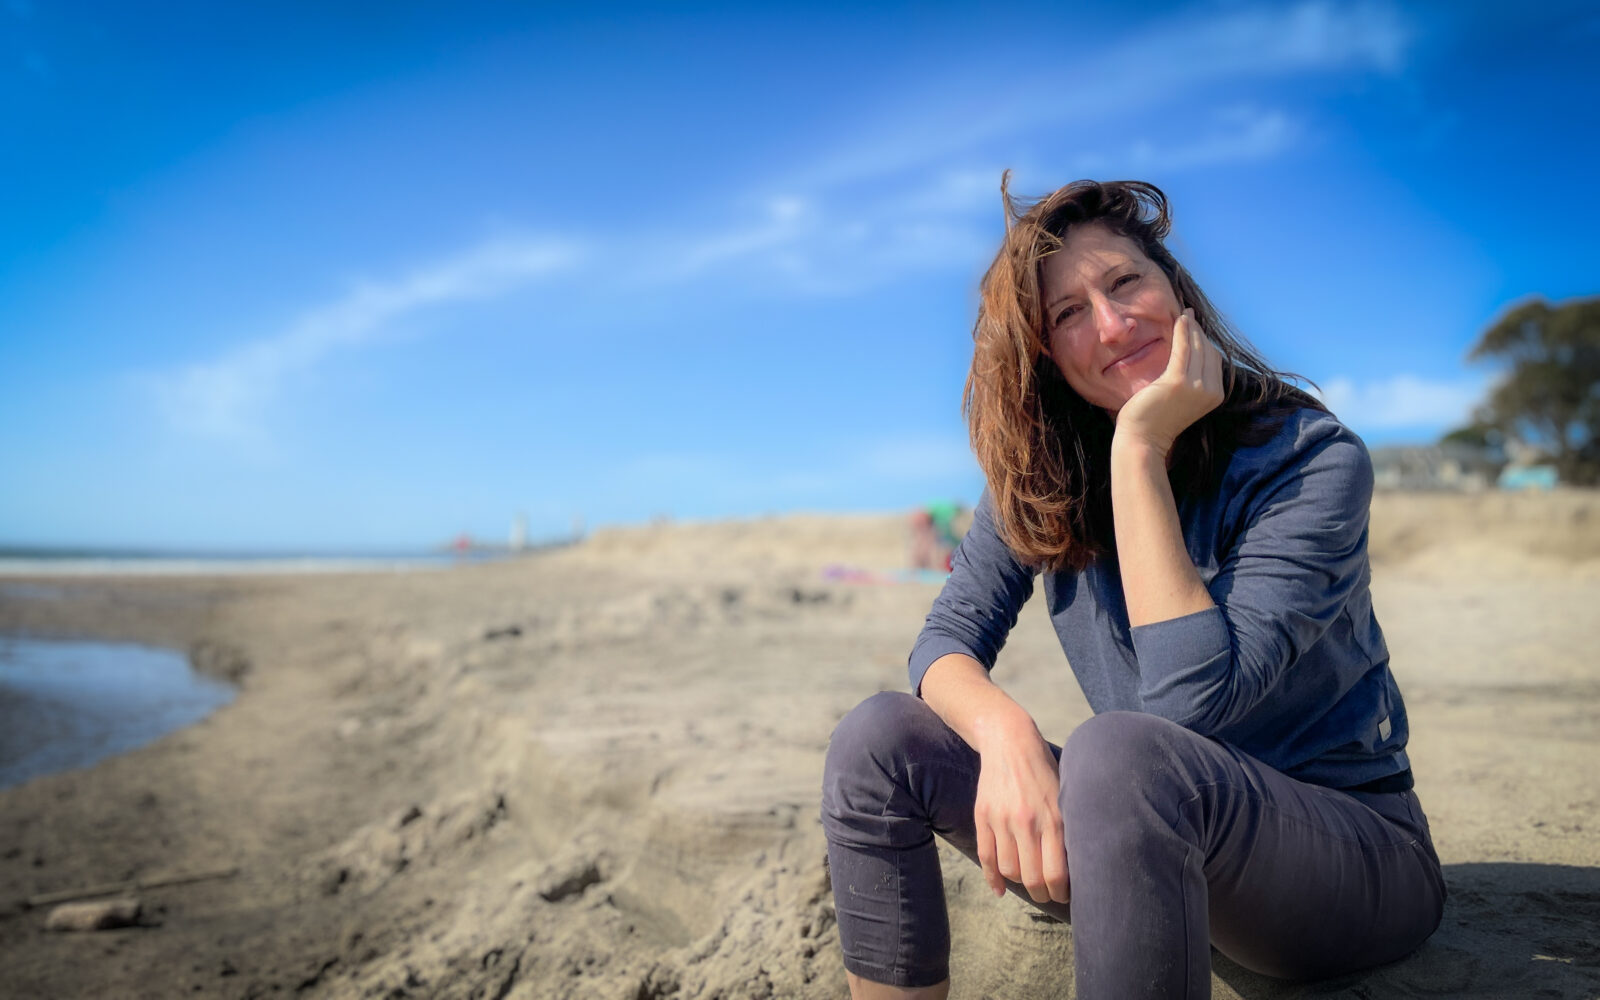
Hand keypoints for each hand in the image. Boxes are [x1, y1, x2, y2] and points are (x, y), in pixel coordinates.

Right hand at [973, 723, 1069, 904]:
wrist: (1010, 740)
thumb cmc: (1044, 770)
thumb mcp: (1065, 796)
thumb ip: (1067, 828)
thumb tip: (1076, 866)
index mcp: (1053, 818)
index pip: (1056, 873)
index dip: (1060, 892)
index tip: (1064, 894)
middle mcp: (1027, 822)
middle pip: (1033, 878)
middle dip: (1042, 894)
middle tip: (1047, 894)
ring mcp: (1002, 819)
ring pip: (1010, 870)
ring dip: (1020, 883)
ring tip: (1029, 882)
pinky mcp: (983, 815)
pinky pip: (986, 857)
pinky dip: (993, 879)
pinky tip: (1001, 890)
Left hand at [1113, 307, 1224, 457]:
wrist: (1143, 439)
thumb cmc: (1157, 418)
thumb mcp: (1183, 396)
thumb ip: (1193, 379)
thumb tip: (1192, 352)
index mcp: (1216, 395)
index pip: (1214, 359)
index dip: (1204, 340)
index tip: (1195, 326)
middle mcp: (1211, 390)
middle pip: (1208, 350)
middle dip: (1198, 331)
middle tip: (1188, 315)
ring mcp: (1196, 387)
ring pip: (1197, 347)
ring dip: (1191, 327)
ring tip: (1184, 314)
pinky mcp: (1178, 382)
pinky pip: (1183, 349)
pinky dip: (1182, 332)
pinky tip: (1179, 320)